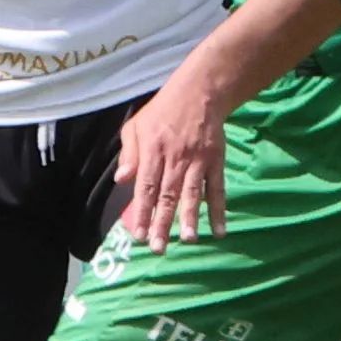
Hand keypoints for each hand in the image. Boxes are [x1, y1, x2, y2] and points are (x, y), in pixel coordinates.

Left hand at [115, 66, 234, 246]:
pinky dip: (219, 209)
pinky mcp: (216, 161)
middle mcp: (175, 158)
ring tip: (188, 240)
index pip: (145, 186)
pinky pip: (217, 188)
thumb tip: (121, 180)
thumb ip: (129, 153)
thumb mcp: (136, 125)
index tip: (139, 235)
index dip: (142, 212)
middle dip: (162, 223)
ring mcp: (197, 160)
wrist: (199, 93)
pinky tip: (219, 230)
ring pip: (192, 193)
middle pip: (167, 195)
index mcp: (153, 150)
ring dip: (190, 218)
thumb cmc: (162, 111)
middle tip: (158, 248)